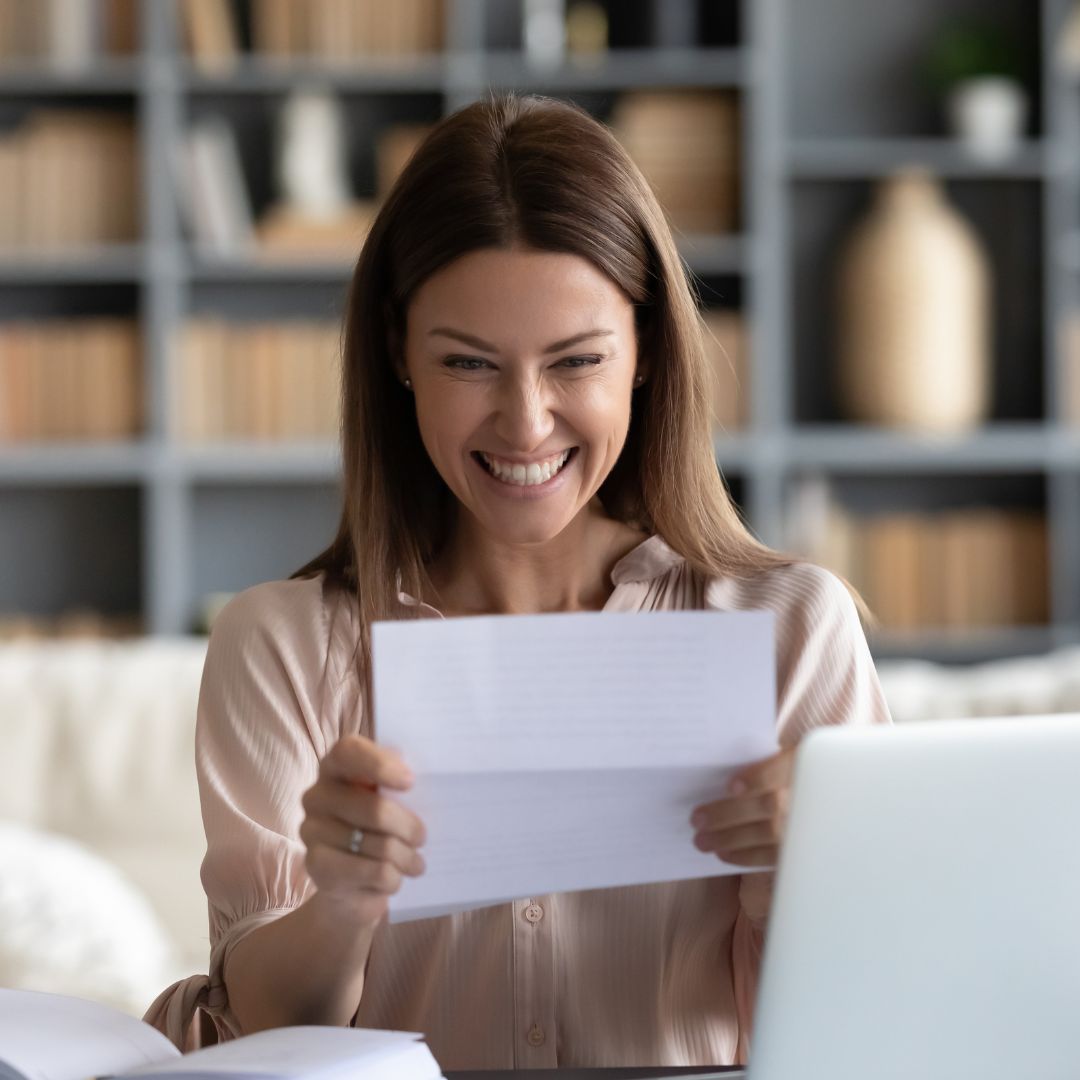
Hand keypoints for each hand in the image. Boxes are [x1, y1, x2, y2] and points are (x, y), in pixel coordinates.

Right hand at [299, 735, 426, 924]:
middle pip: (375, 809)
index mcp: (335, 768)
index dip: (379, 764)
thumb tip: (420, 783)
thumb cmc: (379, 830)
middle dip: (410, 828)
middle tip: (422, 838)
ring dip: (407, 858)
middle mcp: (317, 796)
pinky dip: (394, 878)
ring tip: (414, 862)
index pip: (347, 751)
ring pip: (380, 845)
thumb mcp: (391, 801)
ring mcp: (312, 831)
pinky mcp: (317, 866)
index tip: (410, 782)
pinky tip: (395, 878)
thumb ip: (399, 785)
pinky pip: (375, 871)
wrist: (351, 885)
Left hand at [689, 747, 795, 867]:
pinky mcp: (800, 847)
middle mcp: (806, 793)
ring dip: (731, 838)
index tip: (730, 787)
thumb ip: (749, 759)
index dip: (758, 779)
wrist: (805, 790)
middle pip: (771, 806)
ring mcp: (806, 823)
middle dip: (729, 814)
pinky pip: (775, 855)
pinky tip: (723, 853)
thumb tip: (714, 770)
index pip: (782, 770)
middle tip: (696, 820)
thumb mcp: (768, 753)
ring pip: (771, 834)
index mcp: (798, 762)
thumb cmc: (775, 768)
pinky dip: (746, 856)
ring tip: (701, 840)